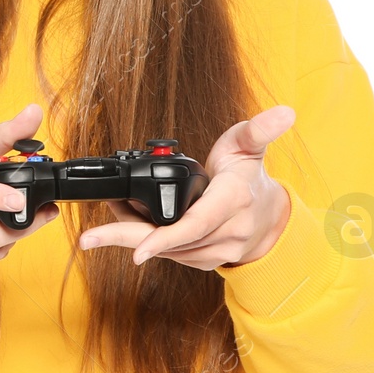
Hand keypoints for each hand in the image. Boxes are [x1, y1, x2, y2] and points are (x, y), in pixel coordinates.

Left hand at [78, 105, 294, 269]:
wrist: (269, 218)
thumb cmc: (249, 177)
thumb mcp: (250, 147)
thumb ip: (259, 130)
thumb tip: (284, 112)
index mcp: (234, 201)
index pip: (196, 224)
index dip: (164, 238)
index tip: (138, 250)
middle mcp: (227, 232)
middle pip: (170, 240)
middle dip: (127, 237)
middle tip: (89, 238)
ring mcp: (216, 251)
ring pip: (166, 250)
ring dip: (130, 235)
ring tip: (103, 218)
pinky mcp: (204, 260)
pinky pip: (169, 254)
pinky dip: (145, 242)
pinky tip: (123, 226)